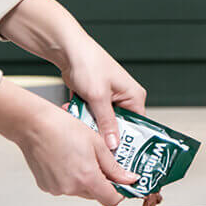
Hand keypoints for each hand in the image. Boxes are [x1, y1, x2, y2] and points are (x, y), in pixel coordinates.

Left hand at [0, 0, 146, 148]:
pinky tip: (73, 113)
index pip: (137, 126)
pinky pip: (92, 116)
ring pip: (102, 123)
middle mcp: (125, 99)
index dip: (128, 142)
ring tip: (79, 123)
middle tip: (94, 143)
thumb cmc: (88, 64)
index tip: (118, 156)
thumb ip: (106, 122)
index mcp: (134, 96)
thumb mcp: (98, 97)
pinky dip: (83, 117)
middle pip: (119, 127)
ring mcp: (109, 100)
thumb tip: (113, 144)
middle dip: (103, 133)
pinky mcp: (96, 100)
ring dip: (90, 124)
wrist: (68, 49)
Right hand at [0, 78, 138, 205]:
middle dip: (103, 181)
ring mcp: (57, 188)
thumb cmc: (63, 128)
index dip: (120, 192)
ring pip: (80, 190)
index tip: (123, 182)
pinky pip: (65, 186)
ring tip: (82, 155)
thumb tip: (128, 179)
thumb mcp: (98, 143)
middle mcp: (70, 188)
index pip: (111, 200)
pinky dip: (70, 177)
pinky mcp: (46, 186)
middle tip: (102, 161)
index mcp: (86, 178)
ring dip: (86, 178)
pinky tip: (68, 159)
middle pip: (96, 194)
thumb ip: (114, 166)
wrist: (34, 125)